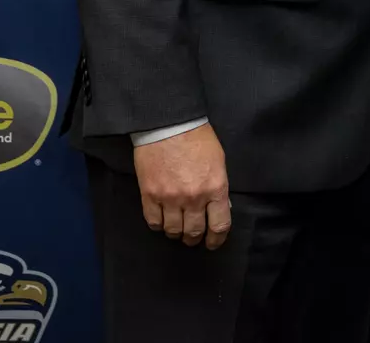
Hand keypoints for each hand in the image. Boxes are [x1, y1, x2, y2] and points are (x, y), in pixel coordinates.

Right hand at [132, 122, 231, 249]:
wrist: (169, 125)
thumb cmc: (198, 139)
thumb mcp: (219, 162)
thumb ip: (219, 187)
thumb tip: (219, 208)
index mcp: (215, 188)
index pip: (219, 225)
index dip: (217, 239)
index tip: (213, 243)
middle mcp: (194, 198)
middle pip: (194, 232)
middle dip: (194, 238)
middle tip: (193, 237)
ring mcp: (170, 199)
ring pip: (173, 231)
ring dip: (176, 233)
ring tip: (177, 228)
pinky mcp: (149, 196)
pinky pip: (153, 222)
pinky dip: (158, 225)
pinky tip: (162, 220)